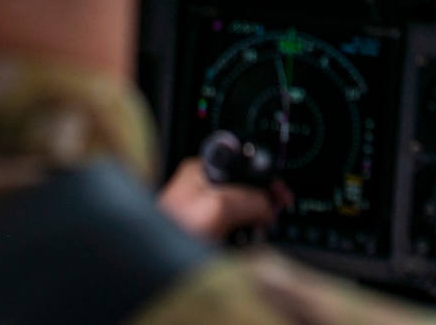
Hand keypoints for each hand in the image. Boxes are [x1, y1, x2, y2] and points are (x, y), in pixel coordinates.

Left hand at [157, 157, 287, 242]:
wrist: (154, 271)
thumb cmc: (169, 234)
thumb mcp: (217, 208)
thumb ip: (249, 199)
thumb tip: (267, 206)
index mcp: (201, 171)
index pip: (243, 165)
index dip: (265, 179)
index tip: (281, 196)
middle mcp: (201, 190)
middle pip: (246, 192)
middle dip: (260, 208)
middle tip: (266, 223)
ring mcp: (203, 215)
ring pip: (242, 217)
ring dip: (251, 230)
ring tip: (247, 241)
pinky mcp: (205, 237)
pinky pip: (233, 237)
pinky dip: (240, 245)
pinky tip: (236, 251)